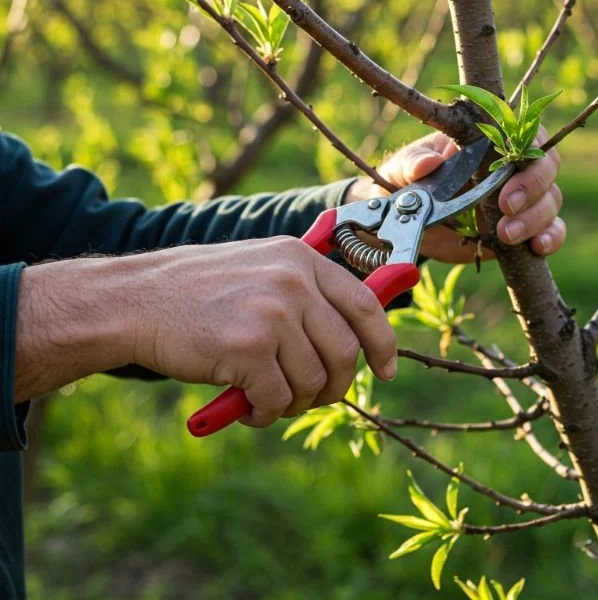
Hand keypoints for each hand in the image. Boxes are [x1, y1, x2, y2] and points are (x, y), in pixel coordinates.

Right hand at [15, 239, 396, 426]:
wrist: (135, 300)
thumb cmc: (197, 293)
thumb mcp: (259, 271)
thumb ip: (304, 295)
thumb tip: (351, 341)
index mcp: (301, 259)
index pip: (365, 305)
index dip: (382, 344)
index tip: (385, 371)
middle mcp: (294, 281)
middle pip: (345, 352)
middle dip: (335, 386)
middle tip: (311, 397)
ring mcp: (272, 312)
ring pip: (314, 381)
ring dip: (295, 403)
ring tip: (267, 399)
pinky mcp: (248, 348)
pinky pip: (279, 400)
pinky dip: (266, 414)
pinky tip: (246, 407)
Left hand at [346, 132, 564, 262]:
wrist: (404, 223)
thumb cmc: (407, 181)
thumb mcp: (403, 167)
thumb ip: (413, 163)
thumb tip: (428, 163)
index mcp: (489, 139)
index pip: (524, 132)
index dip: (526, 148)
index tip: (508, 170)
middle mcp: (512, 166)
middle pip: (546, 166)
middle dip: (533, 187)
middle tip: (507, 206)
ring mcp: (521, 199)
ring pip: (551, 200)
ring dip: (536, 218)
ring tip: (507, 234)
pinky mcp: (522, 229)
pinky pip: (551, 230)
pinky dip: (551, 237)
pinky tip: (538, 247)